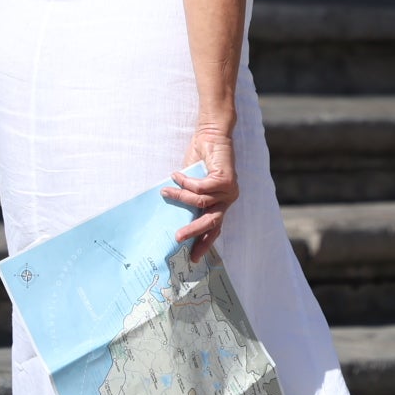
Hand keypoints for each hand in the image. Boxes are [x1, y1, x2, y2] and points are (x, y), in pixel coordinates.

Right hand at [164, 124, 240, 262]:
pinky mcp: (226, 180)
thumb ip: (188, 199)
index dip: (204, 243)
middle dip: (193, 232)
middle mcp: (228, 200)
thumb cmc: (201, 160)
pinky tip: (176, 175)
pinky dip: (185, 182)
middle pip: (212, 223)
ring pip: (201, 203)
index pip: (214, 229)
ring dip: (180, 197)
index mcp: (220, 204)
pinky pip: (200, 187)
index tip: (193, 258)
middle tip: (177, 238)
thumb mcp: (192, 185)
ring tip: (166, 192)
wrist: (212, 135)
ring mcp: (229, 191)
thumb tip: (172, 217)